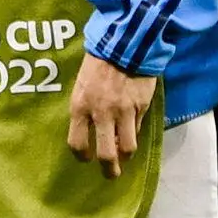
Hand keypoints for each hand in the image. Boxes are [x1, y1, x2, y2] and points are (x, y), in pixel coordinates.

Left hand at [64, 53, 157, 176]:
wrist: (123, 44)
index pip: (77, 143)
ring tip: (124, 158)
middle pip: (105, 153)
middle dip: (108, 169)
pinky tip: (130, 132)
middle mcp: (101, 113)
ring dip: (125, 157)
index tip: (86, 159)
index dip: (81, 156)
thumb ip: (85, 111)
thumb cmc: (96, 65)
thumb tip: (92, 133)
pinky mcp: (141, 107)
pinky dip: (134, 134)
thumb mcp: (81, 86)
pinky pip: (137, 129)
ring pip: (127, 147)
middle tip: (110, 173)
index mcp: (80, 106)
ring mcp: (123, 111)